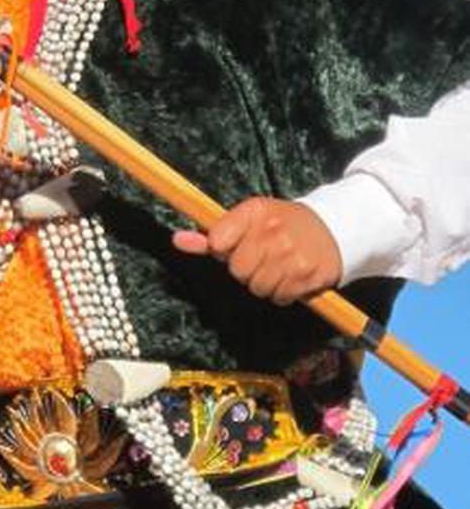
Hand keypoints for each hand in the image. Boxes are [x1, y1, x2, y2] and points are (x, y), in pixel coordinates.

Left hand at [172, 197, 342, 304]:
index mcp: (254, 211)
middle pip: (237, 271)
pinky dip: (283, 293)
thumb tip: (176, 241)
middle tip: (261, 256)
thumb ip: (211, 233)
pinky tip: (291, 276)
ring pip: (258, 288)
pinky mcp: (308, 274)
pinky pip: (280, 298)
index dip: (223, 250)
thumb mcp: (247, 219)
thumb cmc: (279, 224)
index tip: (234, 245)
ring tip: (277, 266)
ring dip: (264, 283)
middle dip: (245, 269)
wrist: (331, 228)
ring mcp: (292, 253)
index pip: (217, 242)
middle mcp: (273, 230)